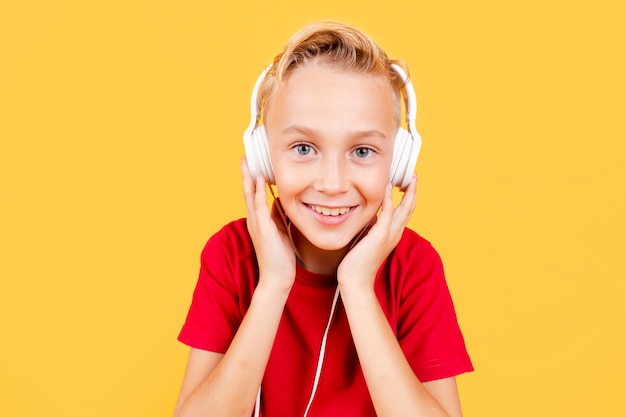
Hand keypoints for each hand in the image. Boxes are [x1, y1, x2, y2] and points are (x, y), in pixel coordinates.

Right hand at [241, 157, 295, 292]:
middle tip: (244, 157)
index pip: (252, 196)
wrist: (278, 278)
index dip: (252, 180)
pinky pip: (259, 206)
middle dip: (246, 174)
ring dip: (248, 179)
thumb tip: (280, 201)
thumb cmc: (280, 257)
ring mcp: (257, 225)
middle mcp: (254, 221)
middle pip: (247, 192)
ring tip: (247, 163)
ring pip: (249, 196)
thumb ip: (277, 216)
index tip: (252, 164)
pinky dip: (257, 192)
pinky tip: (258, 180)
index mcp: (258, 221)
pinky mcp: (263, 229)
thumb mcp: (280, 231)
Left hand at [337, 175, 416, 291]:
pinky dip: (389, 198)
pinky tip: (388, 186)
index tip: (408, 183)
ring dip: (409, 192)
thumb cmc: (357, 262)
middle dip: (413, 191)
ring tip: (410, 177)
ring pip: (405, 209)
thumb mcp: (367, 238)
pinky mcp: (380, 235)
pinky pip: (388, 212)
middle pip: (410, 208)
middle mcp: (395, 233)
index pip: (405, 212)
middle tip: (414, 175)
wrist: (355, 280)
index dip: (409, 197)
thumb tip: (369, 214)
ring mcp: (389, 234)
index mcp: (393, 234)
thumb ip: (371, 226)